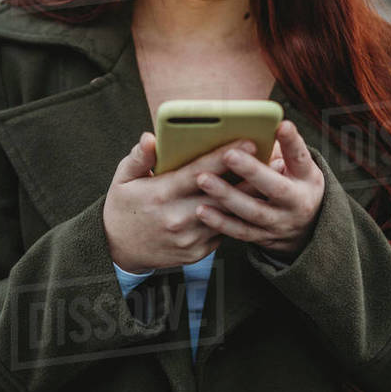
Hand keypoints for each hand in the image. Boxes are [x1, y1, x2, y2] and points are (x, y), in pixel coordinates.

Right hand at [102, 134, 286, 273]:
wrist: (118, 250)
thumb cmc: (123, 207)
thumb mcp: (123, 179)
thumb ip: (138, 158)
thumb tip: (150, 138)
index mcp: (161, 195)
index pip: (199, 172)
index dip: (225, 156)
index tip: (248, 140)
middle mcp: (177, 218)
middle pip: (221, 194)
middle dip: (248, 176)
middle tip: (272, 159)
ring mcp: (189, 239)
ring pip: (226, 215)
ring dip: (247, 198)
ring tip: (268, 179)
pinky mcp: (196, 253)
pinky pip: (222, 233)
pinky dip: (234, 217)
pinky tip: (250, 204)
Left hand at [193, 119, 324, 259]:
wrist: (306, 229)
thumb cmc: (295, 183)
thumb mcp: (299, 167)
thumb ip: (282, 149)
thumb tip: (257, 125)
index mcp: (306, 178)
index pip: (300, 158)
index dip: (292, 142)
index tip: (281, 125)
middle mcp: (296, 203)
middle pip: (275, 188)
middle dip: (252, 171)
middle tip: (229, 154)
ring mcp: (279, 223)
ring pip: (253, 211)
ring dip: (227, 196)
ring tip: (203, 179)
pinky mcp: (263, 238)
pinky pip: (240, 231)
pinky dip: (220, 222)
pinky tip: (201, 209)